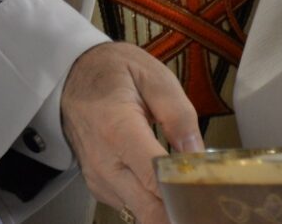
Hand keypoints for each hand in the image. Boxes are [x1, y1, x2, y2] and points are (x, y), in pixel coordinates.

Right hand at [60, 42, 201, 223]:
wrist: (68, 73)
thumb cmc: (111, 71)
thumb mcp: (152, 76)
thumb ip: (179, 115)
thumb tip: (198, 156)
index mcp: (118, 129)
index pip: (156, 181)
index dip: (188, 194)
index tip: (213, 194)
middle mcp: (103, 161)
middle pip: (150, 211)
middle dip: (183, 211)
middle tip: (208, 203)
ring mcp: (97, 177)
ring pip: (142, 214)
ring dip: (168, 210)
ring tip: (188, 191)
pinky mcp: (97, 185)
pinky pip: (131, 207)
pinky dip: (151, 204)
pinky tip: (163, 186)